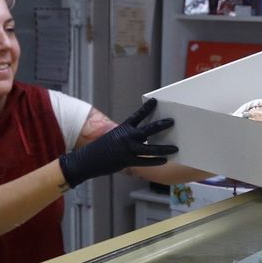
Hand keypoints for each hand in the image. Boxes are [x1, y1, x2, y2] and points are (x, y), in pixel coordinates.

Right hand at [59, 99, 176, 187]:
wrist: (86, 160)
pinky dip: (156, 161)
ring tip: (175, 147)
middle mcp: (127, 137)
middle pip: (148, 129)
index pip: (137, 115)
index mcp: (122, 128)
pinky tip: (165, 160)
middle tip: (172, 121)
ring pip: (151, 148)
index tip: (156, 101)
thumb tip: (140, 139)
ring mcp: (128, 149)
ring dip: (164, 148)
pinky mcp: (128, 161)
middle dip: (162, 125)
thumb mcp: (112, 138)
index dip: (147, 108)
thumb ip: (126, 137)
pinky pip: (146, 161)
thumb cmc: (99, 149)